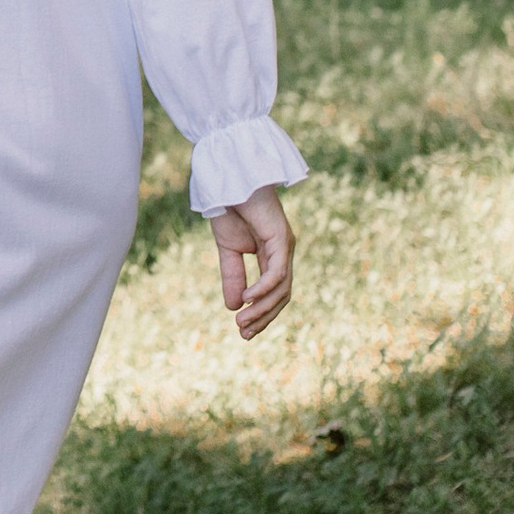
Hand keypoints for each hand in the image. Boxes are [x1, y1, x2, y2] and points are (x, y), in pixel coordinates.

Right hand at [209, 186, 292, 341]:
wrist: (230, 179)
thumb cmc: (230, 208)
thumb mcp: (228, 250)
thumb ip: (233, 276)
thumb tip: (235, 307)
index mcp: (272, 256)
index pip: (274, 294)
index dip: (260, 314)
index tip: (242, 332)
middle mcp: (284, 254)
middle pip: (282, 297)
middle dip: (263, 318)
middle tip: (243, 334)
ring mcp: (286, 247)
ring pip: (281, 289)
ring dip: (261, 309)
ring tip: (241, 321)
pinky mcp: (282, 239)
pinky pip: (276, 273)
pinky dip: (263, 289)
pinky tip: (247, 299)